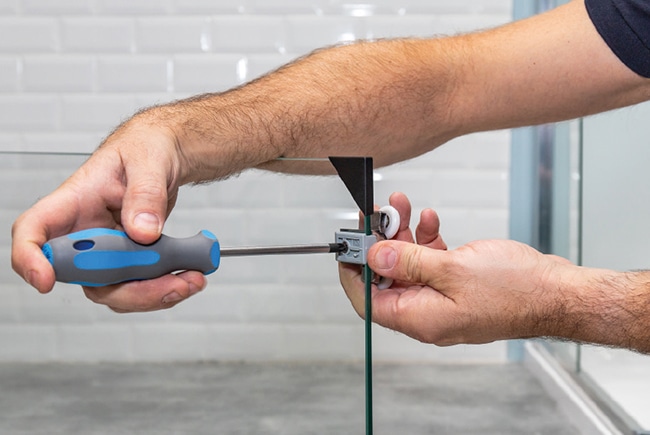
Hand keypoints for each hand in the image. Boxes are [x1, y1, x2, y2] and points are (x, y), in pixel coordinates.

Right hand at [11, 111, 206, 311]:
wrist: (168, 154)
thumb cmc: (146, 147)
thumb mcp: (148, 160)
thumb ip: (145, 194)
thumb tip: (143, 232)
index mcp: (74, 200)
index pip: (34, 230)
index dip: (30, 259)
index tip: (46, 279)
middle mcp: (84, 231)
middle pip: (82, 277)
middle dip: (128, 290)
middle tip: (172, 283)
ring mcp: (105, 249)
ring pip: (114, 289)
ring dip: (154, 294)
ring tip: (192, 279)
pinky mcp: (128, 260)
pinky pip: (137, 286)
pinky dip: (165, 287)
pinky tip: (189, 275)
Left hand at [339, 196, 573, 345]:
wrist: (558, 293)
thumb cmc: (516, 290)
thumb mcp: (453, 269)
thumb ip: (408, 262)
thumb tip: (373, 255)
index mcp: (420, 318)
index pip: (368, 301)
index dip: (353, 273)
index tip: (348, 246)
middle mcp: (427, 313)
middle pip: (387, 277)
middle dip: (380, 242)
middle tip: (377, 213)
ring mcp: (443, 299)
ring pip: (409, 265)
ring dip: (403, 235)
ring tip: (401, 205)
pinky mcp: (458, 286)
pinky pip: (431, 263)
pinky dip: (427, 240)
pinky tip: (430, 220)